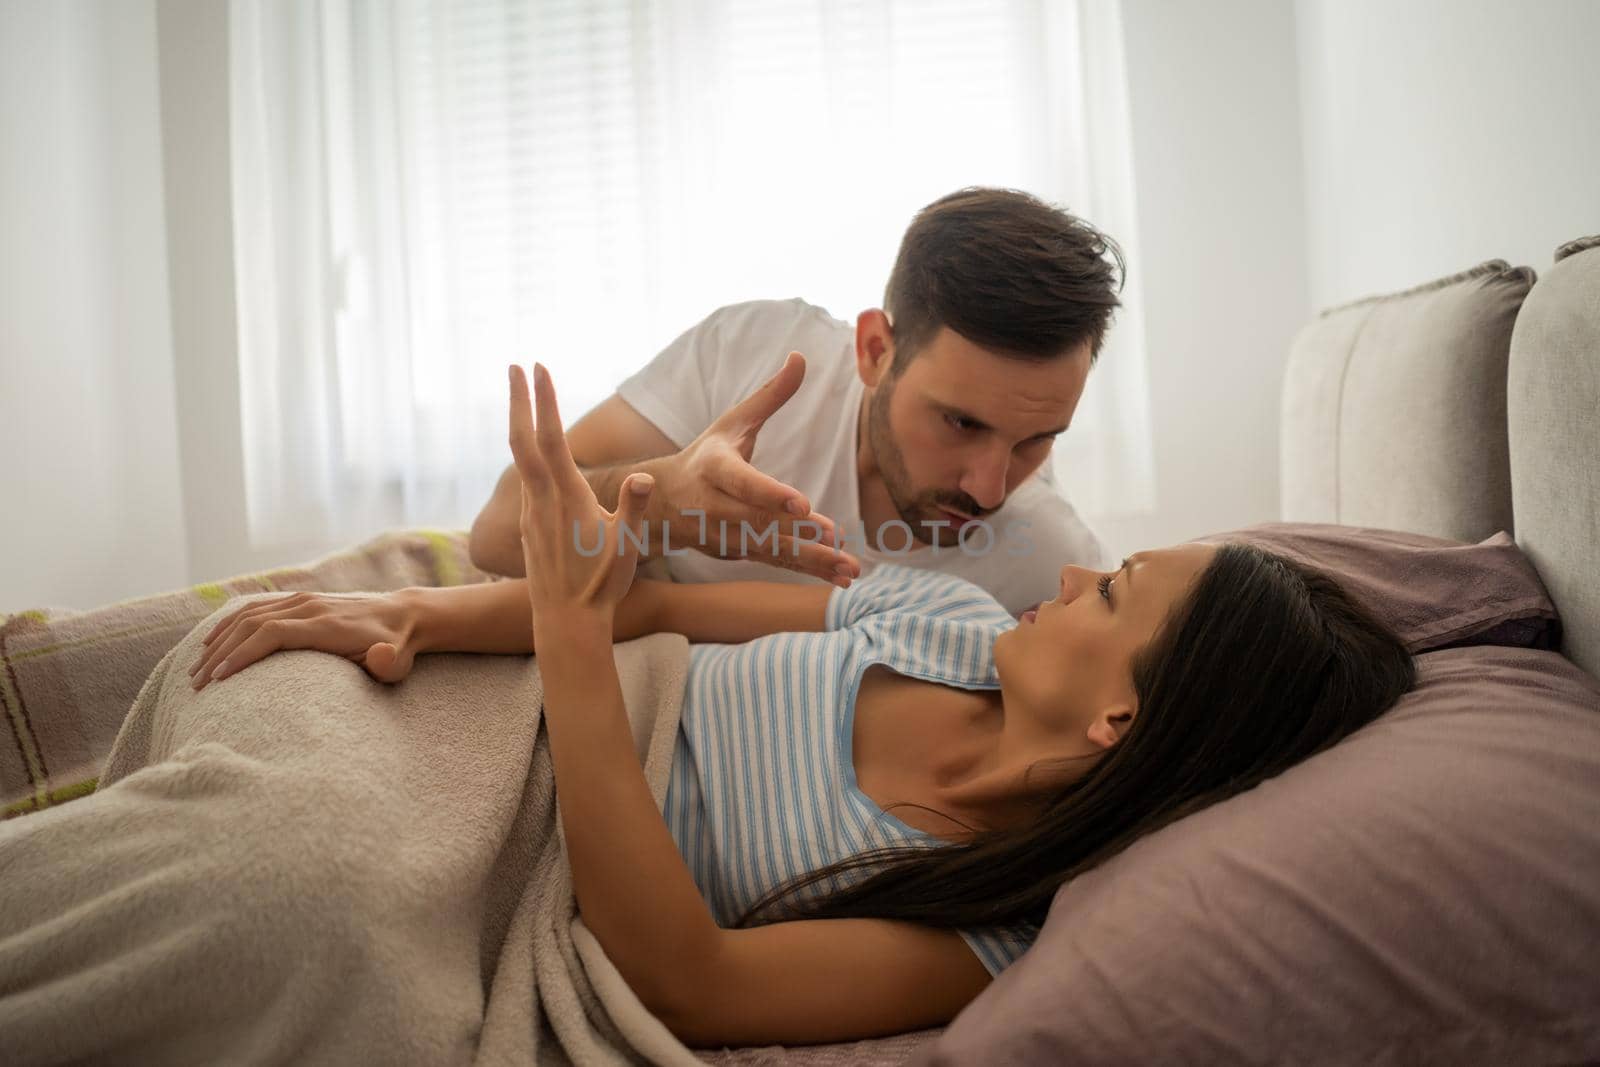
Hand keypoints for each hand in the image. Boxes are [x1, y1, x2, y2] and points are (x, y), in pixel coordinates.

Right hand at [188, 591, 418, 690]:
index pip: (272, 633)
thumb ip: (387, 662)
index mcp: (326, 624)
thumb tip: (382, 657)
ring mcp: (302, 600)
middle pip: (251, 625)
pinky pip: (256, 607)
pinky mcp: (299, 599)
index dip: (243, 654)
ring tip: (197, 669)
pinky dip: (230, 623)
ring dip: (219, 640)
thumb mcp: (398, 660)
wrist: (403, 614)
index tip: (219, 678)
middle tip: (197, 684)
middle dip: (220, 654)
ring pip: (248, 615)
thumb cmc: (397, 647)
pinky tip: (212, 641)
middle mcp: (309, 607)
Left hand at [510, 362, 651, 623]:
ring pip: (520, 458)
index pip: (551, 438)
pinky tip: (532, 453)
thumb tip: (642, 477)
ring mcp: (530, 513)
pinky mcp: (529, 526)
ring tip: (523, 397)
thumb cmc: (602, 584)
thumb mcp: (628, 545)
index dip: (544, 400)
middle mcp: (541, 500)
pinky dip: (525, 452)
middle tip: (514, 365)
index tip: (538, 367)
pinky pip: (525, 479)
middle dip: (519, 399)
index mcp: (566, 497)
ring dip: (520, 423)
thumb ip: (634, 507)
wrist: (566, 621)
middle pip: (522, 439)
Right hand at [657, 351, 859, 585]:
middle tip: (836, 539)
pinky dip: (808, 572)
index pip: (742, 483)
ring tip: (848, 567)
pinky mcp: (735, 555)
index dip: (769, 494)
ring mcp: (723, 536)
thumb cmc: (705, 455)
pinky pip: (774, 563)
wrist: (659, 504)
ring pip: (770, 550)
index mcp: (713, 468)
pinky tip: (840, 577)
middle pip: (759, 523)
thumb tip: (800, 357)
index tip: (801, 503)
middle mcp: (714, 507)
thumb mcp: (732, 422)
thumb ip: (770, 395)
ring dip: (811, 561)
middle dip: (799, 534)